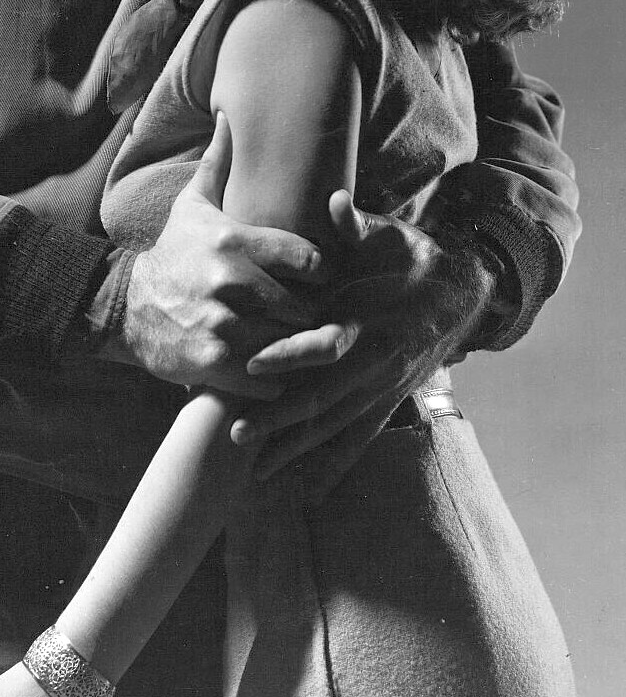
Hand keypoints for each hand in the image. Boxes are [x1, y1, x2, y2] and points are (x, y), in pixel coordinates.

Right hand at [108, 114, 327, 398]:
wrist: (125, 309)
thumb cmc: (172, 255)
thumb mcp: (192, 206)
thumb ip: (219, 164)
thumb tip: (228, 115)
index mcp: (234, 241)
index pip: (311, 259)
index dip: (321, 273)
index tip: (317, 281)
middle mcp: (232, 282)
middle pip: (307, 307)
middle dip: (311, 314)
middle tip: (310, 317)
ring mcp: (224, 327)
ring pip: (291, 345)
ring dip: (296, 349)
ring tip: (291, 342)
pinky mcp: (214, 365)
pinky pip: (269, 380)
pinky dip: (274, 379)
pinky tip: (266, 367)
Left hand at [232, 191, 498, 479]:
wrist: (460, 293)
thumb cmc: (411, 259)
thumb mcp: (387, 236)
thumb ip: (356, 225)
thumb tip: (336, 201)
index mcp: (369, 324)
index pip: (324, 343)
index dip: (290, 354)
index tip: (253, 365)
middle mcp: (375, 365)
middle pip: (322, 397)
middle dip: (278, 418)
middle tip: (236, 434)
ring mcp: (382, 390)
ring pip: (334, 427)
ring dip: (296, 449)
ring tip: (257, 471)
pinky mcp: (387, 403)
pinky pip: (358, 440)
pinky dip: (334, 466)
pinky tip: (308, 496)